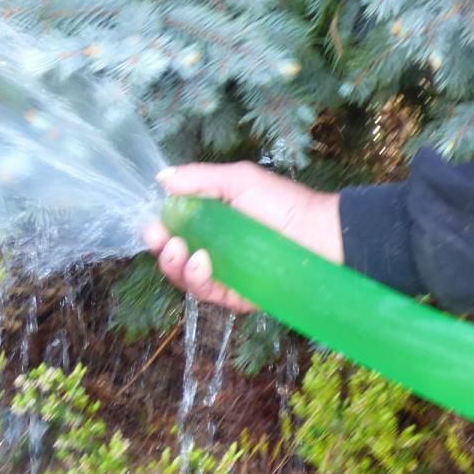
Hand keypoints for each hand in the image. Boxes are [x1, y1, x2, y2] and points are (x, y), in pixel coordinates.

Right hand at [143, 161, 343, 311]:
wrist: (319, 233)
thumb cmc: (282, 204)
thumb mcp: (239, 180)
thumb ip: (200, 179)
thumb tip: (163, 178)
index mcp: (209, 224)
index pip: (174, 232)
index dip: (159, 231)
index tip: (154, 225)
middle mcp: (212, 251)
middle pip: (174, 258)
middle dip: (161, 250)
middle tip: (161, 239)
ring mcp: (223, 275)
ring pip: (185, 278)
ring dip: (175, 266)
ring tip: (182, 250)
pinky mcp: (236, 295)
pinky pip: (208, 293)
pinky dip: (198, 280)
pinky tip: (201, 262)